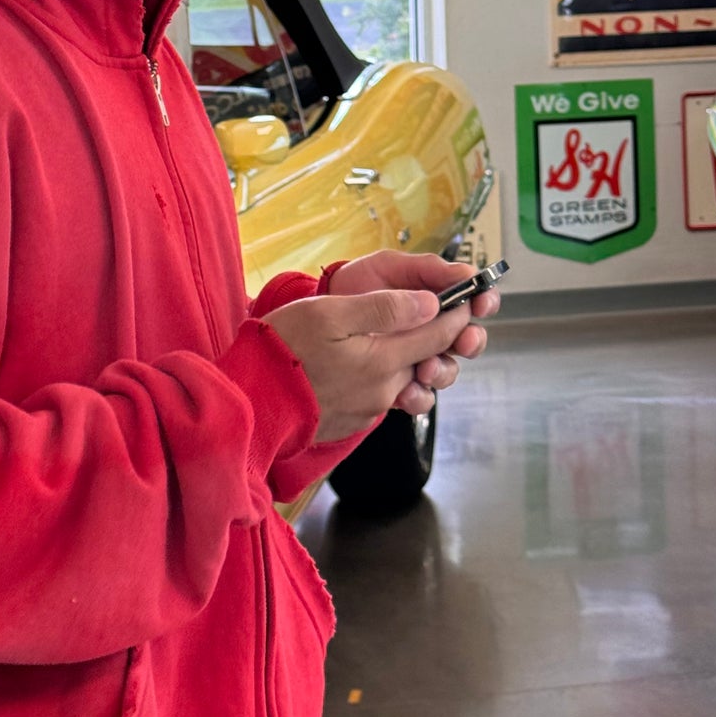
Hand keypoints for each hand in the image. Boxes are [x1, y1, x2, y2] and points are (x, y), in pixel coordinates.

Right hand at [263, 286, 478, 445]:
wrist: (249, 402)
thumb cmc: (282, 351)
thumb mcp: (329, 314)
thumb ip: (382, 308)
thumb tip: (428, 304)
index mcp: (383, 360)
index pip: (437, 334)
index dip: (455, 313)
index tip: (466, 297)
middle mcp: (384, 389)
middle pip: (427, 360)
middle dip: (439, 337)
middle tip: (442, 313)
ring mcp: (368, 408)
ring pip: (406, 379)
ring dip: (413, 359)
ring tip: (404, 337)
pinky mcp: (352, 420)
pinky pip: (382, 394)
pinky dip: (386, 375)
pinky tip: (370, 361)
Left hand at [323, 251, 499, 412]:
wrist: (316, 315)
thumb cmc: (356, 284)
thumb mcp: (387, 266)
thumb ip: (424, 268)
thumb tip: (462, 273)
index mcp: (434, 298)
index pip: (471, 300)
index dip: (484, 301)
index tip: (483, 303)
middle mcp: (431, 330)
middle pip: (466, 340)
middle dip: (471, 340)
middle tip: (464, 341)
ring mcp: (416, 357)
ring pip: (446, 370)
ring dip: (444, 370)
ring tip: (427, 368)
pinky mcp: (398, 382)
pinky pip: (419, 396)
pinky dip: (418, 396)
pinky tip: (407, 392)